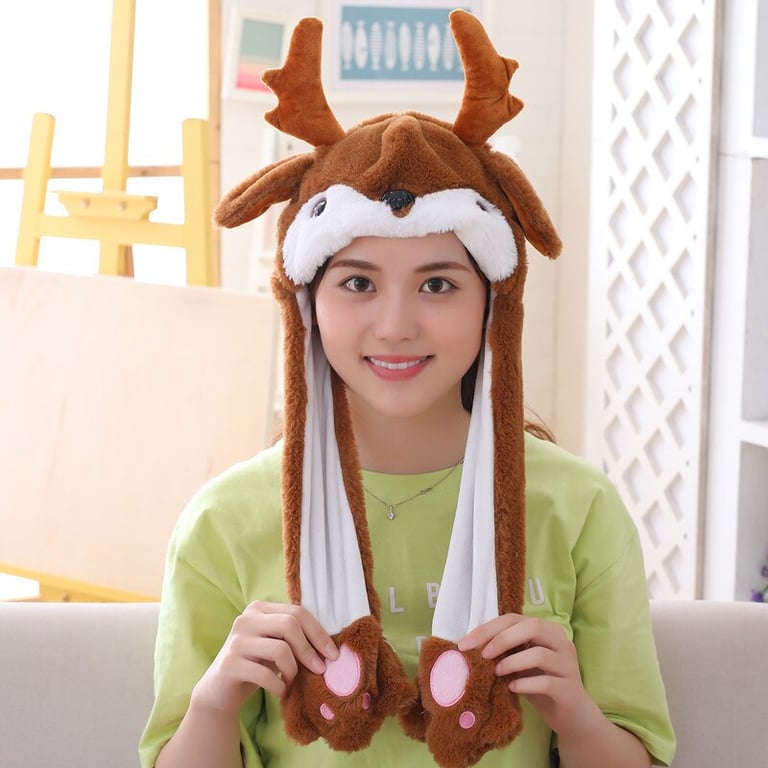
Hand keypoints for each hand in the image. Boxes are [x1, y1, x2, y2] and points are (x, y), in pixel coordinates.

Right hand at [191, 601, 338, 715]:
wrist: (220, 690)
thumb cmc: (255, 664)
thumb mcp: (274, 644)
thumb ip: (294, 637)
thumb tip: (329, 647)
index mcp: (259, 608)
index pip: (297, 612)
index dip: (318, 632)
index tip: (333, 654)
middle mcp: (246, 619)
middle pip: (289, 624)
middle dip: (309, 649)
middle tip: (319, 669)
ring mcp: (236, 640)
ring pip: (280, 649)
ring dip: (293, 670)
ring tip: (293, 680)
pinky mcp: (229, 664)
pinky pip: (265, 674)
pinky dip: (279, 685)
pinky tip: (281, 691)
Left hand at [458, 614, 599, 739]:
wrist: (573, 715)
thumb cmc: (541, 685)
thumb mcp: (521, 664)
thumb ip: (506, 651)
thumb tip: (472, 648)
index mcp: (546, 630)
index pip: (514, 619)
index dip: (488, 628)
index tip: (465, 644)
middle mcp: (561, 642)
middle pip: (532, 627)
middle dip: (502, 639)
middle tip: (483, 656)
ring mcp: (568, 665)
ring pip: (540, 654)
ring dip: (512, 662)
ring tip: (497, 672)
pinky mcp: (570, 689)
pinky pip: (546, 682)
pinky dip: (525, 684)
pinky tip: (512, 688)